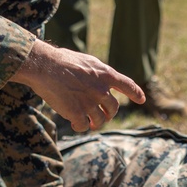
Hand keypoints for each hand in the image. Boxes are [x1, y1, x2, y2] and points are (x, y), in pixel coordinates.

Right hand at [14, 41, 144, 131]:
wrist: (45, 66)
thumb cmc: (62, 60)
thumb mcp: (87, 61)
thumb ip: (98, 73)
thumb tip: (103, 81)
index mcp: (105, 74)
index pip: (127, 85)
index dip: (136, 93)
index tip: (142, 100)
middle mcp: (101, 90)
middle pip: (113, 108)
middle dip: (109, 114)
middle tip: (103, 117)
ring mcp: (90, 103)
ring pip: (99, 120)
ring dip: (95, 123)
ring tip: (89, 123)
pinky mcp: (76, 113)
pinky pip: (83, 126)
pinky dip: (80, 126)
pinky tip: (74, 123)